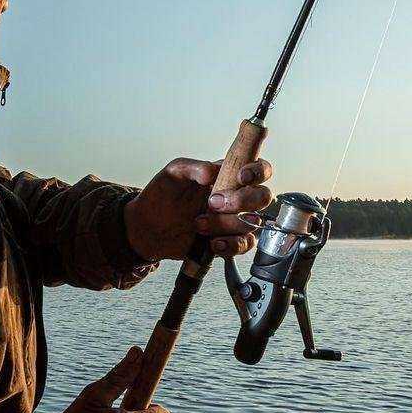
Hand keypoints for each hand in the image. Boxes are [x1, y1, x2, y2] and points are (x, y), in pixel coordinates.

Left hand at [124, 157, 272, 260]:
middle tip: (213, 203)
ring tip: (198, 224)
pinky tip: (213, 242)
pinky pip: (244, 245)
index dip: (257, 171)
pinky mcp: (228, 241)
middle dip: (242, 201)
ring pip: (251, 223)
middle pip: (263, 197)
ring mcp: (233, 221)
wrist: (148, 228)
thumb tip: (210, 172)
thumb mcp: (173, 173)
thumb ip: (192, 167)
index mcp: (227, 175)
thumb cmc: (161, 195)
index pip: (258, 168)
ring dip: (226, 224)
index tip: (241, 178)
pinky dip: (231, 245)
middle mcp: (235, 197)